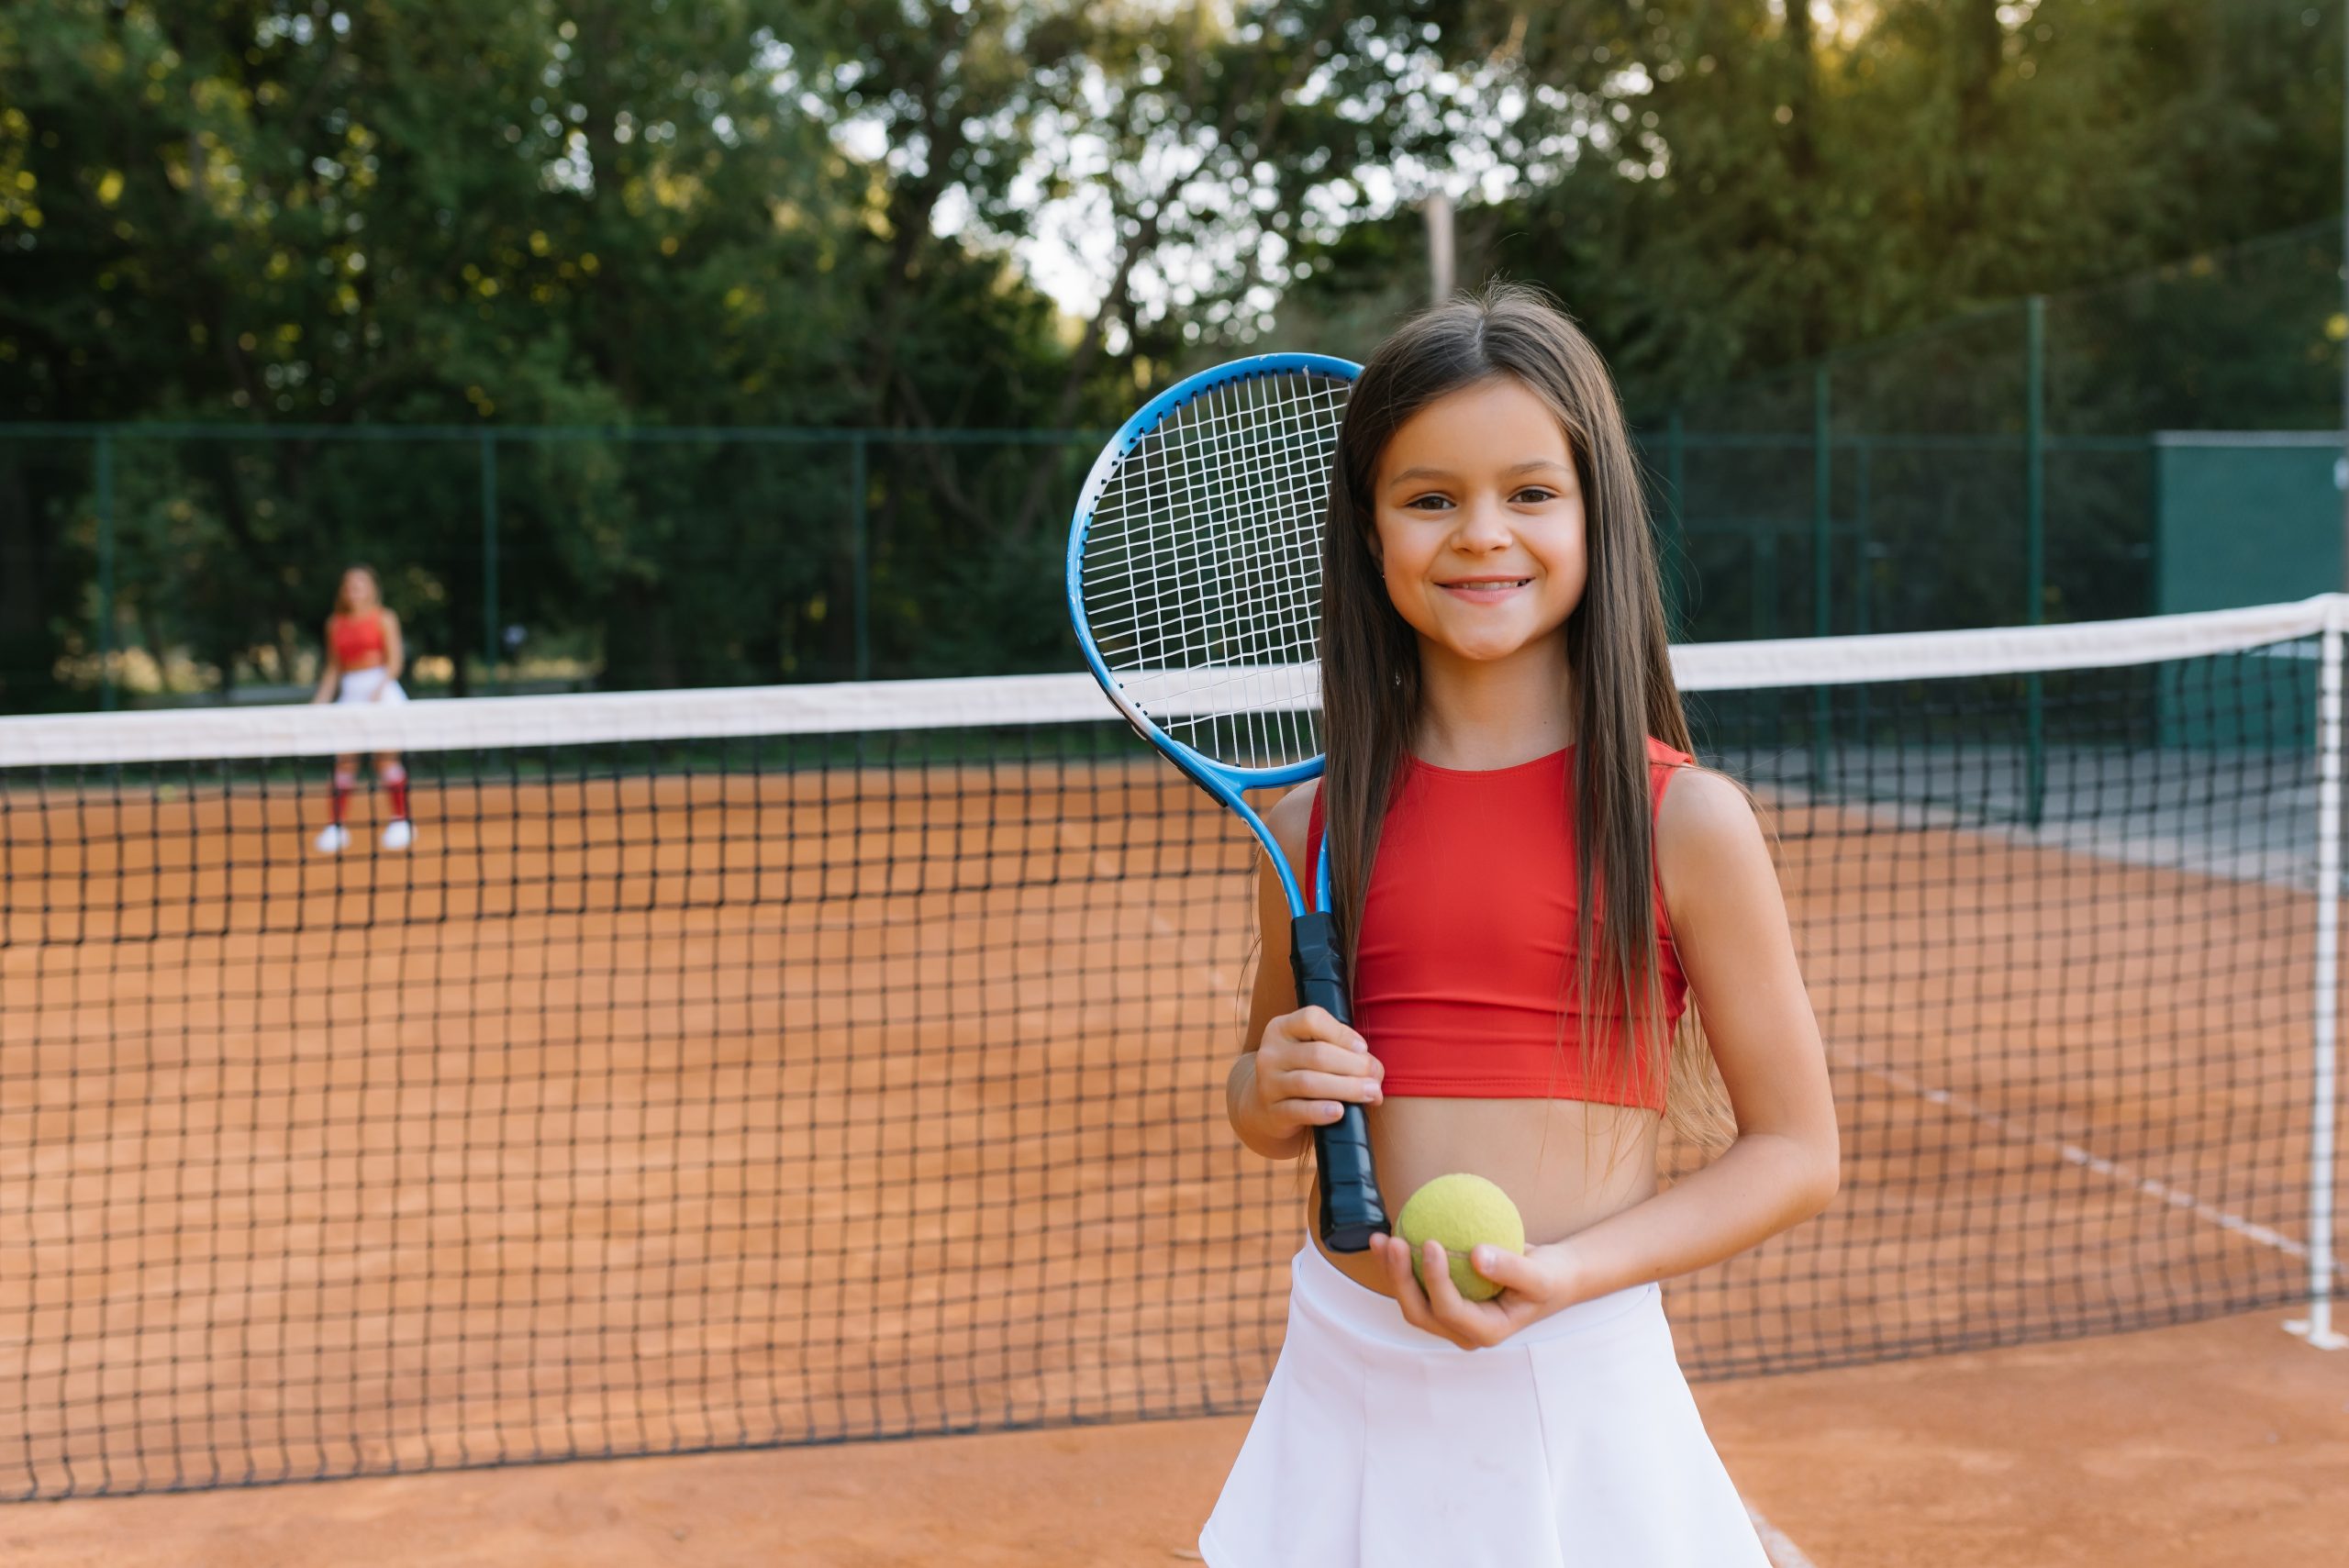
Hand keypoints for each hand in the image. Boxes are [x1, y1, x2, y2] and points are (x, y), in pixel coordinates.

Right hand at [1245, 1005, 1382, 1139]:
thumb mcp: (1314, 1053)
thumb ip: (1345, 1054)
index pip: (1311, 1019)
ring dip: (1346, 1088)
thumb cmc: (1303, 1072)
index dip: (1342, 1033)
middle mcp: (1271, 1053)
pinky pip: (1298, 1110)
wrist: (1265, 1107)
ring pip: (1309, 1083)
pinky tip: (1339, 1112)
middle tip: (1375, 1079)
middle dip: (1353, 1066)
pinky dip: (1321, 1111)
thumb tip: (1375, 1072)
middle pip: (1317, 1054)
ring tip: (1370, 1094)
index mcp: (1282, 1029)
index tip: (1363, 1048)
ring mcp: (1268, 1083)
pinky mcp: (1272, 1111)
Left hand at [1365, 1231, 1587, 1350]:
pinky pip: (1415, 1281)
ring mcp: (1449, 1316)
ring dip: (1391, 1271)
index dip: (1435, 1281)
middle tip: (1395, 1242)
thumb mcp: (1540, 1275)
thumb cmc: (1549, 1277)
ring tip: (1380, 1238)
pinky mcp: (1442, 1298)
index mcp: (1485, 1331)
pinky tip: (1391, 1231)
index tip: (1432, 1243)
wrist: (1550, 1277)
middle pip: (1420, 1312)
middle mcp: (1462, 1329)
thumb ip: (1512, 1268)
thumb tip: (1476, 1255)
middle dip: (1400, 1280)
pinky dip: (1400, 1261)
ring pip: (1411, 1298)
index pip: (1450, 1310)